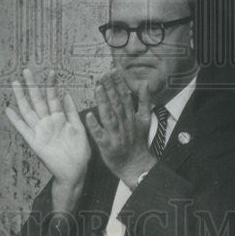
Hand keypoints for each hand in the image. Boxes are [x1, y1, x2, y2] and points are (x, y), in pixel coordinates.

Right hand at [6, 69, 90, 213]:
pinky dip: (16, 121)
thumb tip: (66, 93)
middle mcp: (48, 122)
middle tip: (27, 70)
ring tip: (16, 83)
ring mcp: (40, 132)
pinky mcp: (35, 143)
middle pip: (38, 100)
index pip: (53, 98)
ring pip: (29, 111)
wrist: (75, 172)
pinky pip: (24, 130)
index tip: (50, 71)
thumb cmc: (79, 152)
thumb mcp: (79, 128)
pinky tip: (8, 110)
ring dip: (22, 98)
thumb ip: (72, 112)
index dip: (51, 85)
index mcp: (59, 118)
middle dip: (33, 86)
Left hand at [85, 71, 156, 188]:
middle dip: (110, 88)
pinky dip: (95, 126)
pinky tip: (88, 116)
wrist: (137, 165)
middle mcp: (124, 124)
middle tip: (103, 74)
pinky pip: (100, 135)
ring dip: (103, 102)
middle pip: (117, 103)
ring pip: (109, 116)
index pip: (125, 96)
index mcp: (132, 116)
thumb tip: (145, 83)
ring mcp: (116, 135)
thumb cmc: (138, 142)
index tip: (112, 70)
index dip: (119, 83)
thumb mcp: (146, 120)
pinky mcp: (108, 146)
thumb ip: (145, 101)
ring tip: (97, 88)